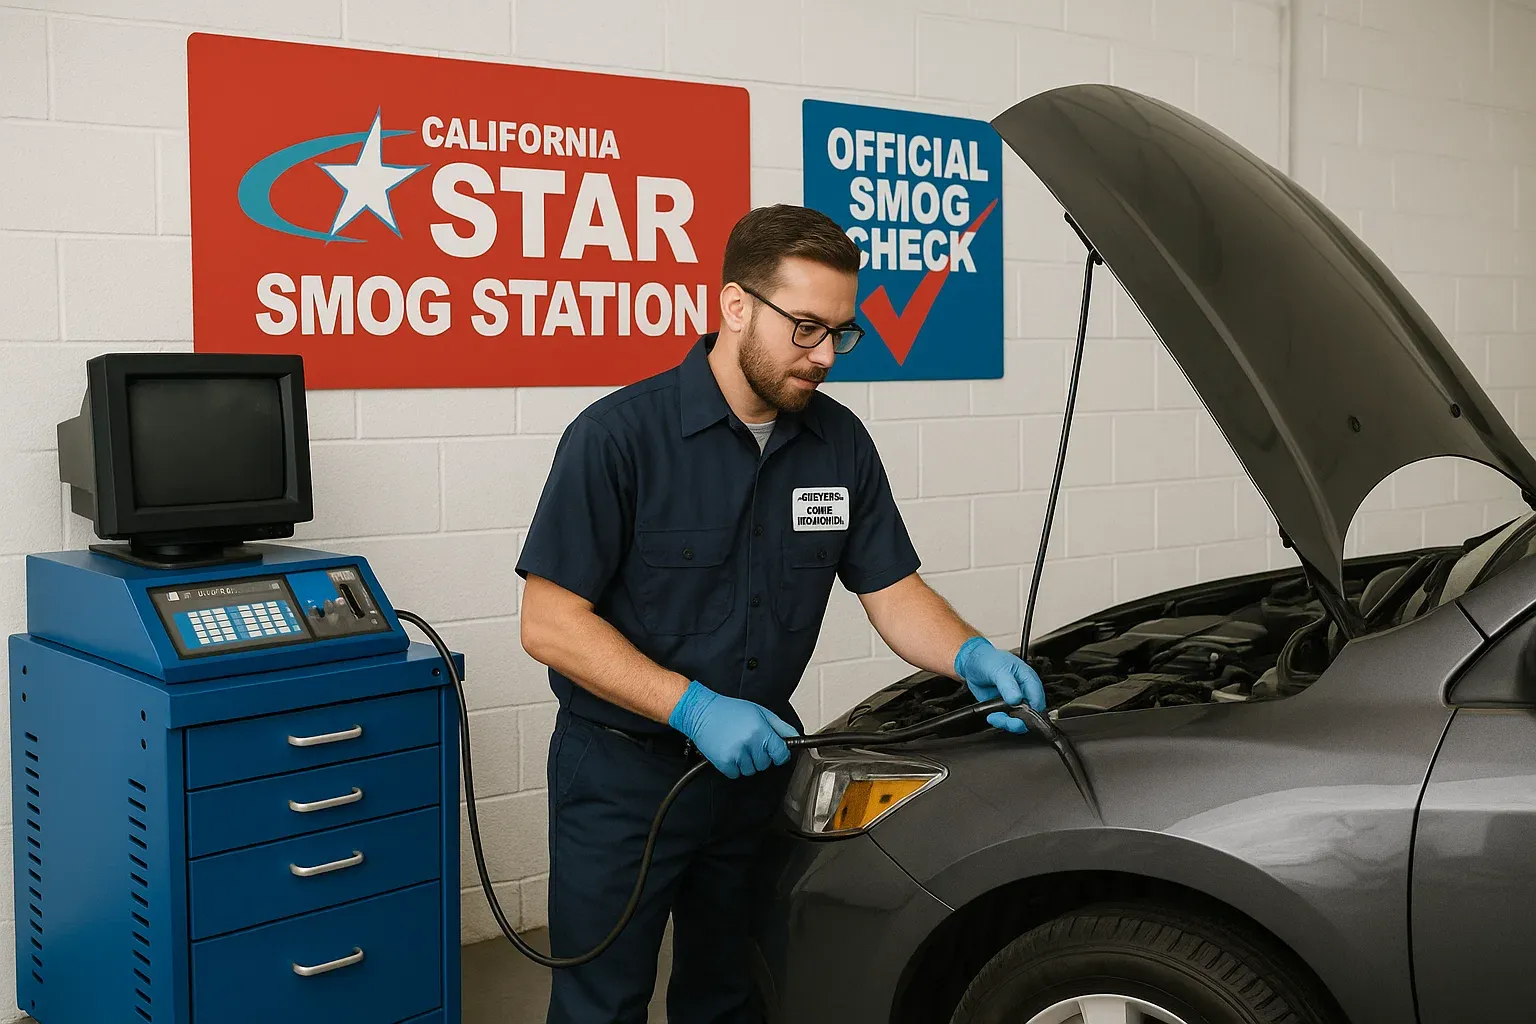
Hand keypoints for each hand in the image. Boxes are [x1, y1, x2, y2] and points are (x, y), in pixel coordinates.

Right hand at [668, 681, 798, 777]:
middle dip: (760, 755)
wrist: (701, 712)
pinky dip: (734, 767)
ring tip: (738, 745)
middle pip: (766, 764)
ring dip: (746, 762)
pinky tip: (729, 752)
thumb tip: (795, 737)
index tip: (775, 752)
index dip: (779, 754)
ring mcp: (736, 754)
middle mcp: (750, 743)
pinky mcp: (724, 763)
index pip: (781, 754)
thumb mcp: (759, 711)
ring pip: (751, 770)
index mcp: (761, 730)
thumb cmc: (729, 710)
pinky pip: (736, 774)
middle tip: (749, 742)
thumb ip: (780, 726)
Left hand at [954, 637, 1046, 733]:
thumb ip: (1008, 685)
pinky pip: (1006, 719)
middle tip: (1009, 722)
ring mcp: (1014, 701)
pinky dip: (1000, 721)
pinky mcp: (1003, 707)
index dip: (1033, 711)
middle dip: (1020, 721)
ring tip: (995, 717)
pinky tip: (992, 716)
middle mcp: (1024, 692)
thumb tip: (1017, 699)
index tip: (1022, 716)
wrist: (973, 663)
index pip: (1037, 699)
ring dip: (1008, 723)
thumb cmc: (989, 660)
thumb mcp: (999, 670)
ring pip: (1019, 720)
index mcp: (1028, 680)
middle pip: (1030, 713)